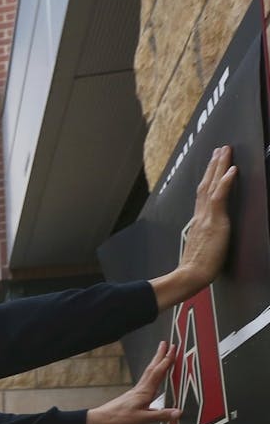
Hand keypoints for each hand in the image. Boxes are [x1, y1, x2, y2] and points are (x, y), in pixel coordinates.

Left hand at [86, 341, 180, 423]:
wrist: (99, 421)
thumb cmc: (118, 419)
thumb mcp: (141, 419)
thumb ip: (160, 416)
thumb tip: (179, 412)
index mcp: (144, 392)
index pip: (158, 372)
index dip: (166, 360)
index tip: (173, 349)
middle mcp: (140, 389)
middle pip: (152, 369)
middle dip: (160, 355)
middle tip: (166, 343)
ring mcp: (135, 392)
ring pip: (148, 374)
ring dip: (156, 364)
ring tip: (161, 357)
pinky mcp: (132, 397)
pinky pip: (146, 382)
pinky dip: (152, 376)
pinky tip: (153, 380)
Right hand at [151, 146, 237, 310]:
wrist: (191, 274)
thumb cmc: (196, 267)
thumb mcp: (200, 248)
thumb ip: (203, 238)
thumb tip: (205, 236)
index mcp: (198, 221)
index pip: (204, 194)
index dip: (209, 178)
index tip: (213, 165)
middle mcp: (201, 215)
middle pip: (206, 185)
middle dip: (213, 166)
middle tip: (220, 149)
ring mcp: (207, 217)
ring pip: (212, 185)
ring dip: (219, 166)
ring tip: (225, 152)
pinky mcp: (214, 221)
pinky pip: (220, 196)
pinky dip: (226, 181)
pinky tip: (232, 169)